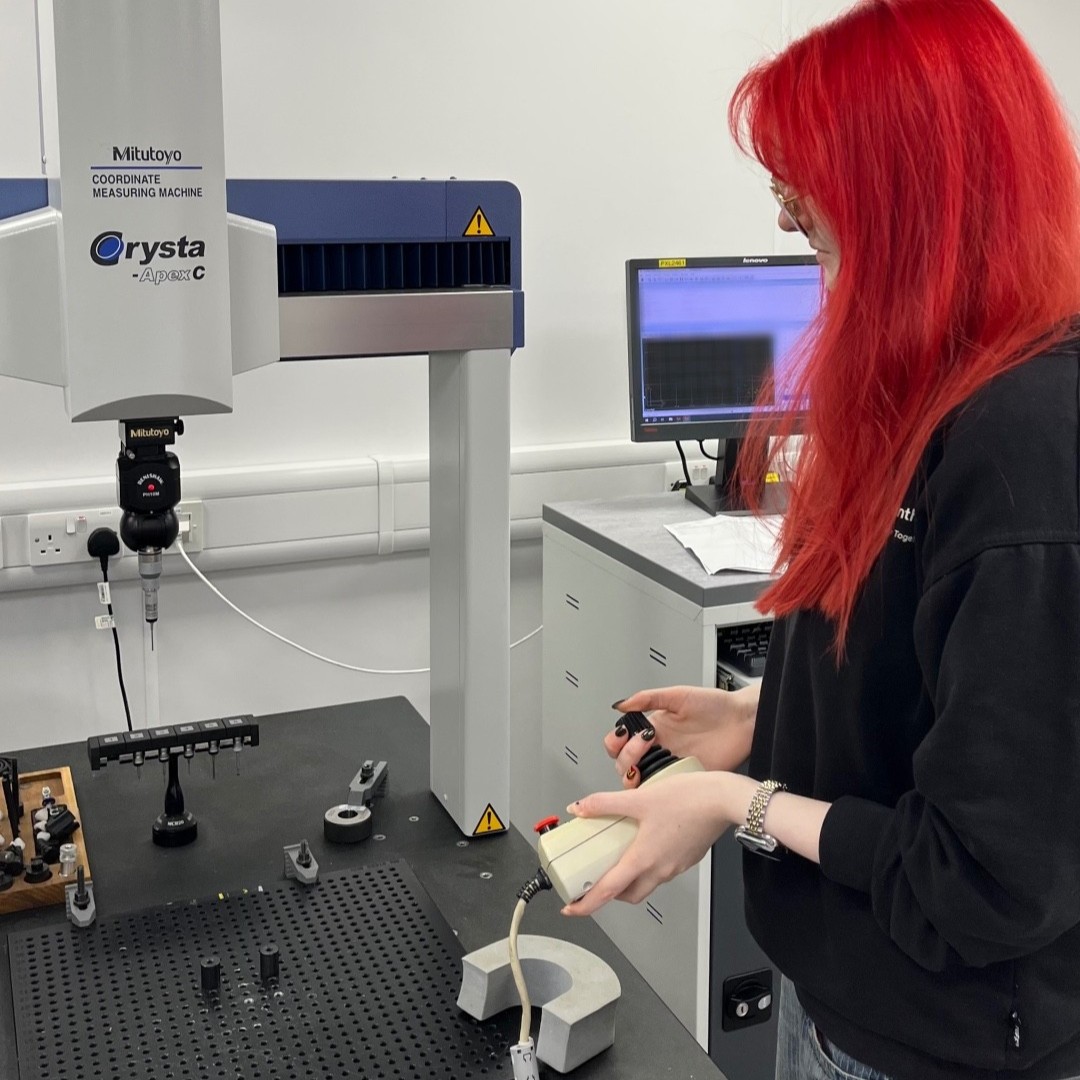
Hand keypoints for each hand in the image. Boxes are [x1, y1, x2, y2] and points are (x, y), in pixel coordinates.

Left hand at [561, 770, 749, 915]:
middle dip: (609, 893)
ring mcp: (675, 866)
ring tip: (617, 857)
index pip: (608, 891)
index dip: (586, 903)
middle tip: (594, 882)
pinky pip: (661, 870)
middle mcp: (659, 870)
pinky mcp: (686, 858)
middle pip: (628, 894)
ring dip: (629, 878)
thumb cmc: (689, 800)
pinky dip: (648, 864)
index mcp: (643, 860)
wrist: (726, 800)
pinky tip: (644, 841)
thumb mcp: (639, 798)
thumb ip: (605, 803)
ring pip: (646, 883)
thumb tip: (579, 807)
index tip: (571, 908)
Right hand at [607, 685, 757, 785]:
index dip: (615, 742)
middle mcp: (659, 749)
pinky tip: (662, 777)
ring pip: (640, 781)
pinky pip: (663, 790)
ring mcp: (671, 765)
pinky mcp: (685, 779)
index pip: (621, 741)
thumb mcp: (678, 695)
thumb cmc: (716, 705)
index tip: (622, 736)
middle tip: (644, 743)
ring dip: (636, 775)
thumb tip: (621, 705)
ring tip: (648, 761)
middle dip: (626, 756)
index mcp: (653, 728)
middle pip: (625, 763)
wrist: (743, 720)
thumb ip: (648, 698)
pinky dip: (656, 788)